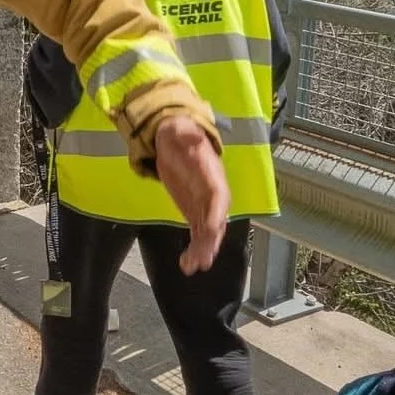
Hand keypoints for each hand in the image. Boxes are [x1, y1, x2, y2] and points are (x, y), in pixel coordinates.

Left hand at [153, 116, 229, 272]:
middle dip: (210, 241)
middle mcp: (213, 195)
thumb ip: (185, 132)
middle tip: (203, 259)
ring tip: (190, 267)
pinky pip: (197, 235)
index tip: (213, 228)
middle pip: (215, 221)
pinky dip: (193, 249)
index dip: (217, 213)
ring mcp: (204, 206)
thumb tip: (191, 133)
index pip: (218, 197)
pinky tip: (185, 265)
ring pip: (207, 233)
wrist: (176, 140)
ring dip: (201, 250)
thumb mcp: (179, 128)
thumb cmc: (179, 133)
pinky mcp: (195, 213)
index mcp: (212, 176)